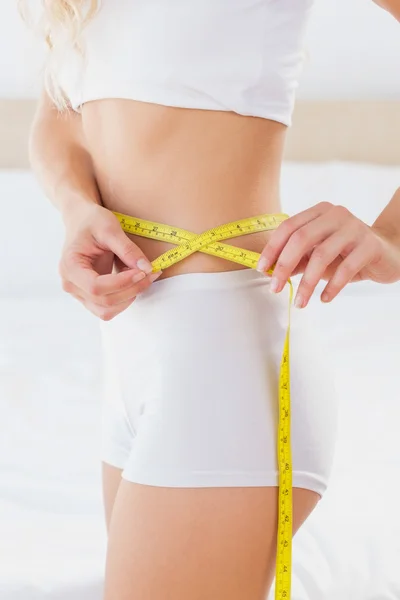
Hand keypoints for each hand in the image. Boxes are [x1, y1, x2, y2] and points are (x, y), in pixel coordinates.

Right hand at [59, 203, 160, 319]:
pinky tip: (133, 280)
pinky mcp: (90, 296)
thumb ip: (127, 249)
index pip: (96, 287)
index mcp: (70, 266)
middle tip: (151, 273)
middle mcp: (70, 284)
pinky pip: (109, 307)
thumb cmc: (91, 221)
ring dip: (129, 297)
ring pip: (107, 311)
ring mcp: (79, 293)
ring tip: (142, 277)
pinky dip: (125, 297)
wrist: (81, 220)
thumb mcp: (110, 228)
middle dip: (132, 290)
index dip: (122, 283)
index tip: (141, 271)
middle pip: (104, 302)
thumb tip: (147, 268)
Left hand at [256, 202, 399, 307]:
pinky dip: (332, 286)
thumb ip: (297, 260)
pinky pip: (346, 268)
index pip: (289, 227)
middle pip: (302, 238)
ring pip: (322, 255)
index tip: (262, 269)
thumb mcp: (318, 255)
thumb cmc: (346, 254)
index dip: (272, 248)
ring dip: (307, 283)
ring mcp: (354, 228)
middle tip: (275, 288)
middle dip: (284, 265)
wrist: (387, 253)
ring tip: (300, 303)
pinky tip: (324, 299)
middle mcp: (336, 215)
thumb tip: (271, 272)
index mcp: (319, 212)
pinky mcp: (370, 245)